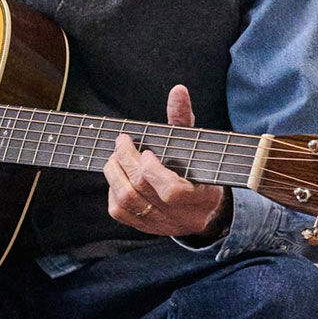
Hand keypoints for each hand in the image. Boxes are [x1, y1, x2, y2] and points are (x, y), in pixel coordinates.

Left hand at [103, 84, 232, 238]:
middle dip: (126, 161)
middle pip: (142, 191)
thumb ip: (184, 119)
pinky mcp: (145, 228)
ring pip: (127, 202)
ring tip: (115, 156)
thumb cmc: (199, 169)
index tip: (147, 151)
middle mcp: (180, 216)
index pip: (172, 191)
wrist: (204, 209)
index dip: (153, 171)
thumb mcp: (196, 144)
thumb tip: (178, 90)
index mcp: (200, 196)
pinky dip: (113, 191)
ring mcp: (161, 224)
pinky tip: (117, 175)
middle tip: (122, 142)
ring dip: (114, 174)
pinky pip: (120, 212)